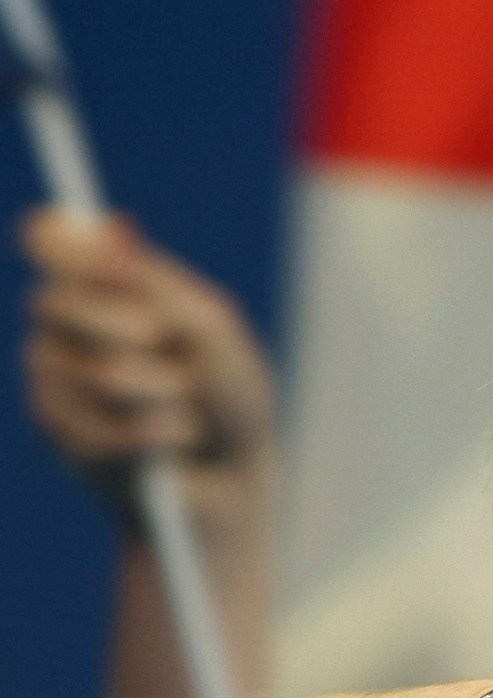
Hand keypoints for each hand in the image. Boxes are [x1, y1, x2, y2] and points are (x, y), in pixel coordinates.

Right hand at [20, 207, 277, 524]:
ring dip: (166, 391)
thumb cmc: (228, 390)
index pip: (52, 241)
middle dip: (135, 329)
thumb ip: (160, 285)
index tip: (115, 264)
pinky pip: (107, 426)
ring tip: (186, 404)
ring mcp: (52, 376)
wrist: (235, 469)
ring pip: (101, 372)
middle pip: (59, 301)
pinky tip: (172, 439)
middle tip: (170, 345)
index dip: (68, 247)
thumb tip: (111, 228)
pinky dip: (161, 432)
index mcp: (99, 284)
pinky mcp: (61, 433)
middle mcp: (63, 322)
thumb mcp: (213, 329)